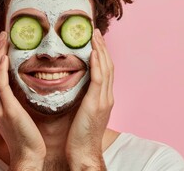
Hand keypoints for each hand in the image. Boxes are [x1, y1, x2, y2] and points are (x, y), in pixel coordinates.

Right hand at [0, 31, 45, 169]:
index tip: (1, 45)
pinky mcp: (7, 110)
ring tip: (3, 39)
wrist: (28, 156)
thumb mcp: (21, 115)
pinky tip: (5, 57)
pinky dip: (1, 70)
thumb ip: (19, 100)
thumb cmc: (28, 137)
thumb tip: (26, 86)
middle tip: (2, 35)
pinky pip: (0, 85)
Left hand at [66, 29, 113, 169]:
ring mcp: (103, 100)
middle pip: (108, 66)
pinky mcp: (96, 104)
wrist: (84, 152)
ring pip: (105, 69)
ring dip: (100, 50)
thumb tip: (75, 85)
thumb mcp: (83, 112)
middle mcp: (107, 96)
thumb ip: (83, 97)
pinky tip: (93, 53)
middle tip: (96, 32)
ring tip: (94, 36)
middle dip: (102, 47)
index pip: (105, 70)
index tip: (95, 41)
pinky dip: (97, 65)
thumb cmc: (80, 135)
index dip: (102, 54)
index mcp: (104, 98)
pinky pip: (98, 80)